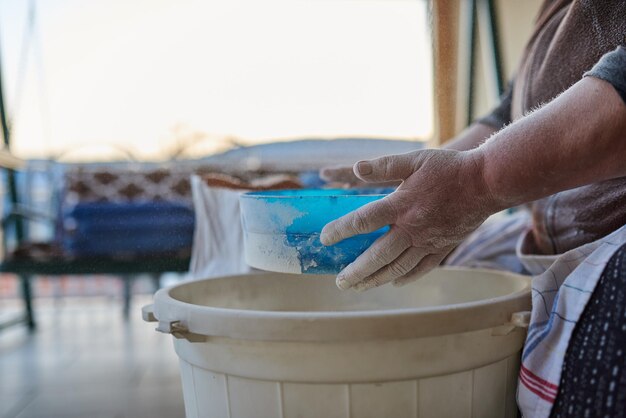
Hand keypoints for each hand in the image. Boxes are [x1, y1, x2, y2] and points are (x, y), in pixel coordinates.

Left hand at [320, 149, 498, 290]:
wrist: (489, 182)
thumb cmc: (450, 167)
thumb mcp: (415, 159)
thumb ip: (384, 165)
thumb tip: (356, 168)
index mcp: (402, 204)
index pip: (364, 221)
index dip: (341, 231)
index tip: (325, 239)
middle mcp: (413, 228)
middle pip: (378, 255)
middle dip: (356, 270)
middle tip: (339, 280)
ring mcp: (429, 241)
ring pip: (398, 267)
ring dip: (375, 279)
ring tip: (358, 287)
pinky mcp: (443, 247)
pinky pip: (422, 269)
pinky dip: (406, 277)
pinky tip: (393, 282)